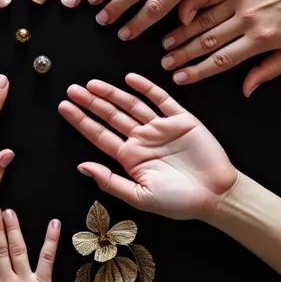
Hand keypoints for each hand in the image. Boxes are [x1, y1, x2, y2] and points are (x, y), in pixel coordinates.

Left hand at [58, 74, 236, 220]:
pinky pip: (161, 99)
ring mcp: (160, 128)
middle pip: (111, 116)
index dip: (81, 121)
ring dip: (112, 94)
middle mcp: (142, 140)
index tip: (64, 108)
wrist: (216, 196)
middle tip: (71, 90)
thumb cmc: (179, 202)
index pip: (100, 135)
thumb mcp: (140, 197)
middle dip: (91, 103)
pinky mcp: (181, 120)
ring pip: (131, 105)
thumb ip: (110, 181)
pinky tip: (130, 79)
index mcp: (130, 158)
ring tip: (92, 84)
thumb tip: (82, 166)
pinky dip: (145, 88)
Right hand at [160, 0, 280, 92]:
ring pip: (205, 18)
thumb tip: (245, 89)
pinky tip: (180, 13)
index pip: (222, 59)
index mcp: (261, 39)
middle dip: (183, 54)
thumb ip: (269, 69)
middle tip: (165, 63)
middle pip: (207, 40)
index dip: (198, 71)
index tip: (179, 78)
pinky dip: (195, 5)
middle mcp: (247, 19)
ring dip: (183, 32)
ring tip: (166, 43)